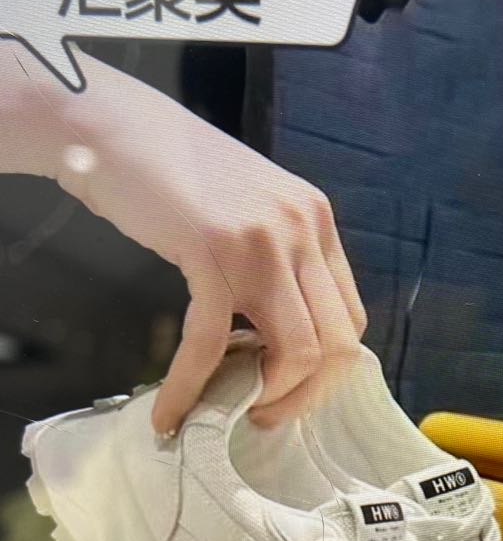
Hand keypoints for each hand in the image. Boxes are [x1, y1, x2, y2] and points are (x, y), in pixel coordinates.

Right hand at [45, 57, 365, 432]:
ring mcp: (263, 242)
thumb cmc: (173, 170)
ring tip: (229, 414)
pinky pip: (213, 343)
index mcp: (316, 220)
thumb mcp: (248, 208)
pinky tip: (171, 412)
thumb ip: (274, 258)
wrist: (113, 125)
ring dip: (267, 397)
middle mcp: (303, 230)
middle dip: (304, 395)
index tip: (287, 388)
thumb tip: (271, 332)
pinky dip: (190, 387)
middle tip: (263, 414)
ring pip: (297, 351)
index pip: (351, 317)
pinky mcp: (212, 254)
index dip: (325, 368)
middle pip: (339, 343)